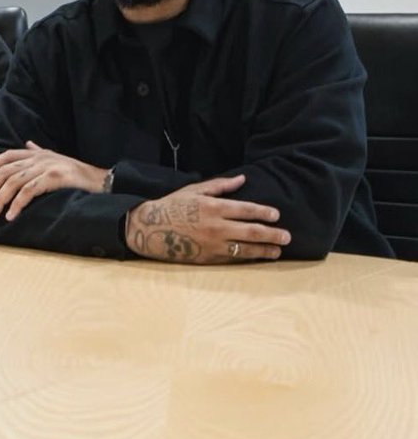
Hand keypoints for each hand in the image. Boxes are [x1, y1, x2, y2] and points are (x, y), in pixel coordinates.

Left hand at [0, 141, 108, 220]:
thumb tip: (28, 144)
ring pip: (14, 182)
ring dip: (0, 199)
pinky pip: (29, 191)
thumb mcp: (56, 159)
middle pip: (6, 170)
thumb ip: (39, 152)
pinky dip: (17, 204)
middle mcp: (39, 158)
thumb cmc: (77, 174)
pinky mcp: (53, 179)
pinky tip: (11, 215)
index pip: (9, 155)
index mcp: (37, 154)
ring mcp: (46, 167)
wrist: (101, 181)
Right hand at [124, 174, 291, 263]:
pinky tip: (257, 257)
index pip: (245, 210)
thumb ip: (220, 186)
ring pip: (246, 249)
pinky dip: (247, 258)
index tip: (276, 215)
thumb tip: (242, 179)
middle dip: (272, 234)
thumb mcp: (194, 190)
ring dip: (264, 250)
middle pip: (251, 232)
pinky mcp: (209, 258)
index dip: (263, 212)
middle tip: (287, 236)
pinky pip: (233, 259)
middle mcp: (216, 227)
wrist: (151, 229)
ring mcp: (213, 245)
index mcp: (213, 207)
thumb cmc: (173, 205)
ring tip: (277, 250)